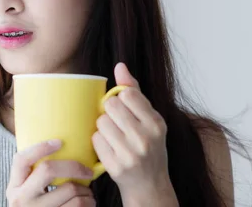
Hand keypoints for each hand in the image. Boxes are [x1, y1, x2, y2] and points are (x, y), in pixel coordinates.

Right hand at [6, 140, 96, 206]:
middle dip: (74, 166)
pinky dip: (89, 202)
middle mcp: (21, 199)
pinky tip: (88, 203)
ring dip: (87, 189)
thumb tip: (61, 150)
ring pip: (70, 189)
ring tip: (88, 192)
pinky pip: (78, 205)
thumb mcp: (26, 194)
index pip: (21, 159)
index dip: (40, 147)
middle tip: (87, 170)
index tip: (59, 142)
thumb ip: (33, 177)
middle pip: (48, 169)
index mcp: (14, 187)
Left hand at [91, 63, 172, 198]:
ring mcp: (130, 154)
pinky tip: (110, 148)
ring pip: (101, 122)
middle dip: (110, 112)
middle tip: (118, 123)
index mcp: (156, 123)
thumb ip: (134, 91)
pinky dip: (99, 141)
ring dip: (103, 127)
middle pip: (111, 106)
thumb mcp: (149, 119)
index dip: (121, 98)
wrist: (149, 185)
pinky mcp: (115, 166)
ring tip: (114, 136)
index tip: (124, 108)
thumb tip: (120, 65)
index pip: (127, 94)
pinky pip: (95, 139)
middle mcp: (146, 138)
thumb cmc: (148, 146)